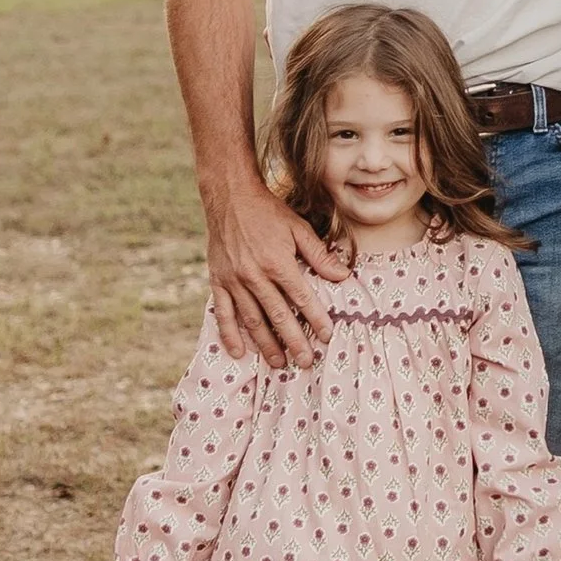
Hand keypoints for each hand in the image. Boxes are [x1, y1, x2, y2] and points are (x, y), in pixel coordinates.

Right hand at [206, 177, 348, 368]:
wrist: (229, 197)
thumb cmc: (268, 211)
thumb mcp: (298, 228)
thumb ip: (319, 255)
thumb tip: (343, 276)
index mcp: (278, 263)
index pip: (302, 299)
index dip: (316, 319)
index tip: (326, 337)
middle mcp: (255, 276)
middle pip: (277, 316)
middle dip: (293, 342)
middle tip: (304, 362)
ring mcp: (234, 281)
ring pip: (252, 320)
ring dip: (266, 344)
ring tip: (278, 363)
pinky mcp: (218, 281)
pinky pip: (223, 314)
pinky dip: (230, 335)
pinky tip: (240, 352)